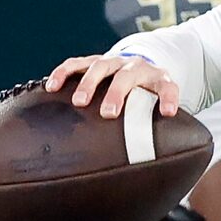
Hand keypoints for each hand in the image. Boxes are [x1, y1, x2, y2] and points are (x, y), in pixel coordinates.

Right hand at [46, 52, 182, 117]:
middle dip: (117, 94)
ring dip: (89, 83)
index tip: (168, 113)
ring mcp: (113, 62)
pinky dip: (63, 74)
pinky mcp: (93, 60)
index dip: (168, 99)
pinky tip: (52, 87)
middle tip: (108, 114)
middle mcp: (135, 67)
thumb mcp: (158, 104)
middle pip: (127, 76)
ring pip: (100, 66)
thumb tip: (161, 159)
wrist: (138, 66)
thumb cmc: (148, 94)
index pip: (167, 87)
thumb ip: (159, 123)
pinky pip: (76, 64)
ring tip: (79, 102)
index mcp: (157, 78)